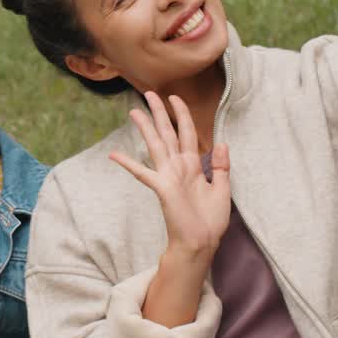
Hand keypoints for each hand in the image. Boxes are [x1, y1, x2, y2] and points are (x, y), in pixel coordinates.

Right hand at [110, 92, 230, 258]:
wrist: (202, 243)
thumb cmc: (211, 221)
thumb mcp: (222, 189)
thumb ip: (221, 166)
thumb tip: (221, 142)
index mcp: (193, 166)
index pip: (187, 133)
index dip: (182, 115)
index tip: (175, 98)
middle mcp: (178, 167)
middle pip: (168, 133)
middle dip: (160, 113)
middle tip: (149, 93)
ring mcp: (169, 176)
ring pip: (156, 145)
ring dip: (146, 128)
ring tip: (135, 111)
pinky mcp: (162, 188)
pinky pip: (144, 173)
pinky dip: (129, 163)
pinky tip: (114, 155)